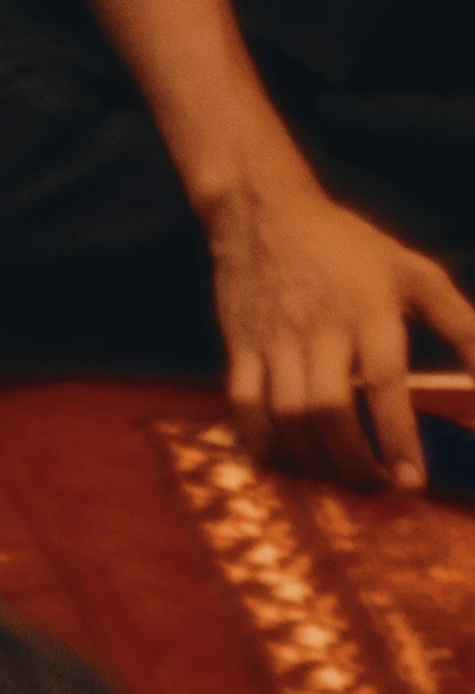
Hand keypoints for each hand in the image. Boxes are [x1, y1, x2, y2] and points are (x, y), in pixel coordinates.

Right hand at [200, 170, 474, 478]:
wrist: (262, 208)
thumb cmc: (349, 247)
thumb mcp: (413, 274)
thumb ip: (461, 328)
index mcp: (368, 309)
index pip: (384, 382)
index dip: (399, 438)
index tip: (412, 482)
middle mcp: (320, 325)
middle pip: (330, 409)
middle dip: (355, 462)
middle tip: (375, 485)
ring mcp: (275, 336)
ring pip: (288, 413)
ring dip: (315, 460)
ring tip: (339, 475)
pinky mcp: (240, 343)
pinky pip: (243, 403)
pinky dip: (262, 441)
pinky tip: (285, 458)